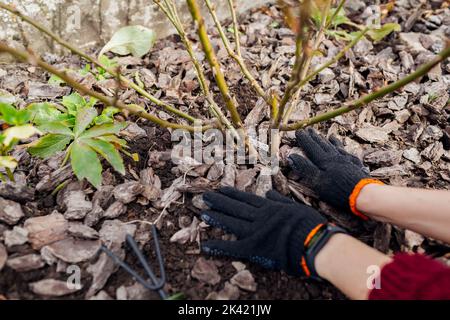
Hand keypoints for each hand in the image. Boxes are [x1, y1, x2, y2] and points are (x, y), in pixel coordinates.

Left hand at [201, 187, 326, 275]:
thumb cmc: (309, 224)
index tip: (221, 189)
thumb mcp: (296, 207)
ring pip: (231, 222)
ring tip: (203, 212)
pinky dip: (218, 246)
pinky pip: (232, 247)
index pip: (247, 199)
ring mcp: (254, 231)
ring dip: (217, 217)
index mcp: (269, 208)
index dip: (233, 194)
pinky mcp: (253, 247)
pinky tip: (205, 245)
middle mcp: (259, 216)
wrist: (312, 241)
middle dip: (220, 201)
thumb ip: (280, 201)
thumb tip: (269, 193)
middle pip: (235, 207)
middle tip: (206, 196)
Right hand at [289, 128, 381, 218]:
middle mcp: (335, 157)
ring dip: (328, 141)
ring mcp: (346, 160)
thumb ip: (305, 168)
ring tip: (326, 135)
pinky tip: (342, 147)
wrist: (362, 194)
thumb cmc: (337, 189)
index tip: (298, 131)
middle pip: (323, 144)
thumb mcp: (317, 181)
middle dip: (315, 137)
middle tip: (309, 129)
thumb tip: (291, 156)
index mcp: (324, 160)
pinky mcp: (355, 165)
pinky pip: (346, 152)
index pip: (311, 147)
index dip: (304, 139)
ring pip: (335, 147)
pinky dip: (342, 148)